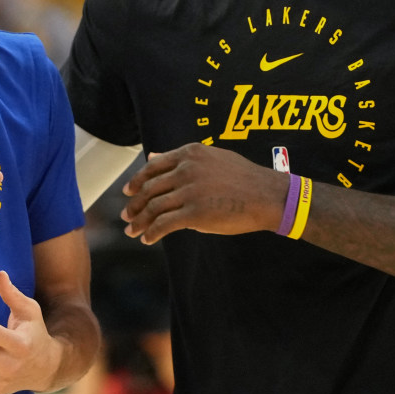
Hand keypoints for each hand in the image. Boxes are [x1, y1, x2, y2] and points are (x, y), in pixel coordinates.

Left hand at [121, 143, 286, 243]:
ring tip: (133, 231)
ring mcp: (190, 191)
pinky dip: (152, 233)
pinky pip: (164, 224)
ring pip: (153, 207)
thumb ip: (180, 158)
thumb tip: (152, 156)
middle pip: (150, 188)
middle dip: (134, 204)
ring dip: (139, 221)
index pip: (152, 167)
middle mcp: (186, 169)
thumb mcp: (211, 157)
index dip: (137, 180)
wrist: (267, 195)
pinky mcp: (195, 214)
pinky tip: (147, 239)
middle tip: (127, 215)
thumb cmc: (242, 177)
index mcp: (190, 153)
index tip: (128, 192)